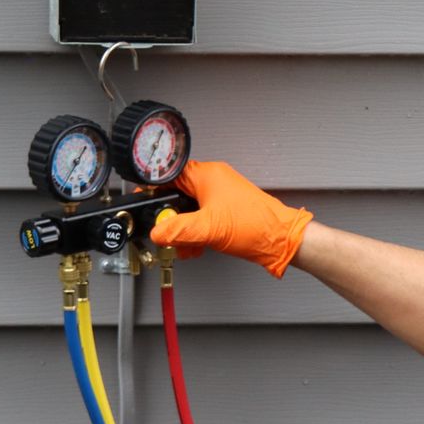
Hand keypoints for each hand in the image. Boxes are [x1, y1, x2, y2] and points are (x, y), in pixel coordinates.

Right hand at [150, 160, 313, 277]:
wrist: (281, 241)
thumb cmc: (255, 225)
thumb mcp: (208, 228)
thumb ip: (177, 230)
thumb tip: (157, 232)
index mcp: (207, 175)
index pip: (169, 174)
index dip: (153, 190)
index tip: (143, 203)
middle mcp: (213, 182)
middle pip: (177, 195)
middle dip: (170, 218)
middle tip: (167, 232)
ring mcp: (220, 198)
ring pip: (189, 211)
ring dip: (183, 230)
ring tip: (184, 245)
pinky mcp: (225, 213)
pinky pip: (201, 221)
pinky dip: (195, 235)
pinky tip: (195, 248)